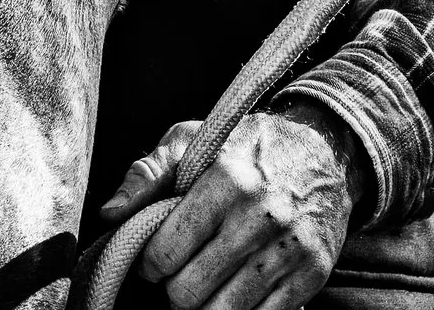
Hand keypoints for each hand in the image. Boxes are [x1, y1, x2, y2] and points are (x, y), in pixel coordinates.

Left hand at [97, 105, 367, 309]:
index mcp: (224, 180)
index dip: (148, 265)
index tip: (151, 262)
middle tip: (177, 278)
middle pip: (190, 290)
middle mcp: (259, 215)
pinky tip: (232, 296)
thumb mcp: (191, 141)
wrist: (325, 148)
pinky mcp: (313, 271)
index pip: (166, 251)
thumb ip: (146, 176)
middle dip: (174, 291)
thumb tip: (109, 215)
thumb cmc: (245, 145)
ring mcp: (290, 247)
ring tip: (201, 288)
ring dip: (205, 308)